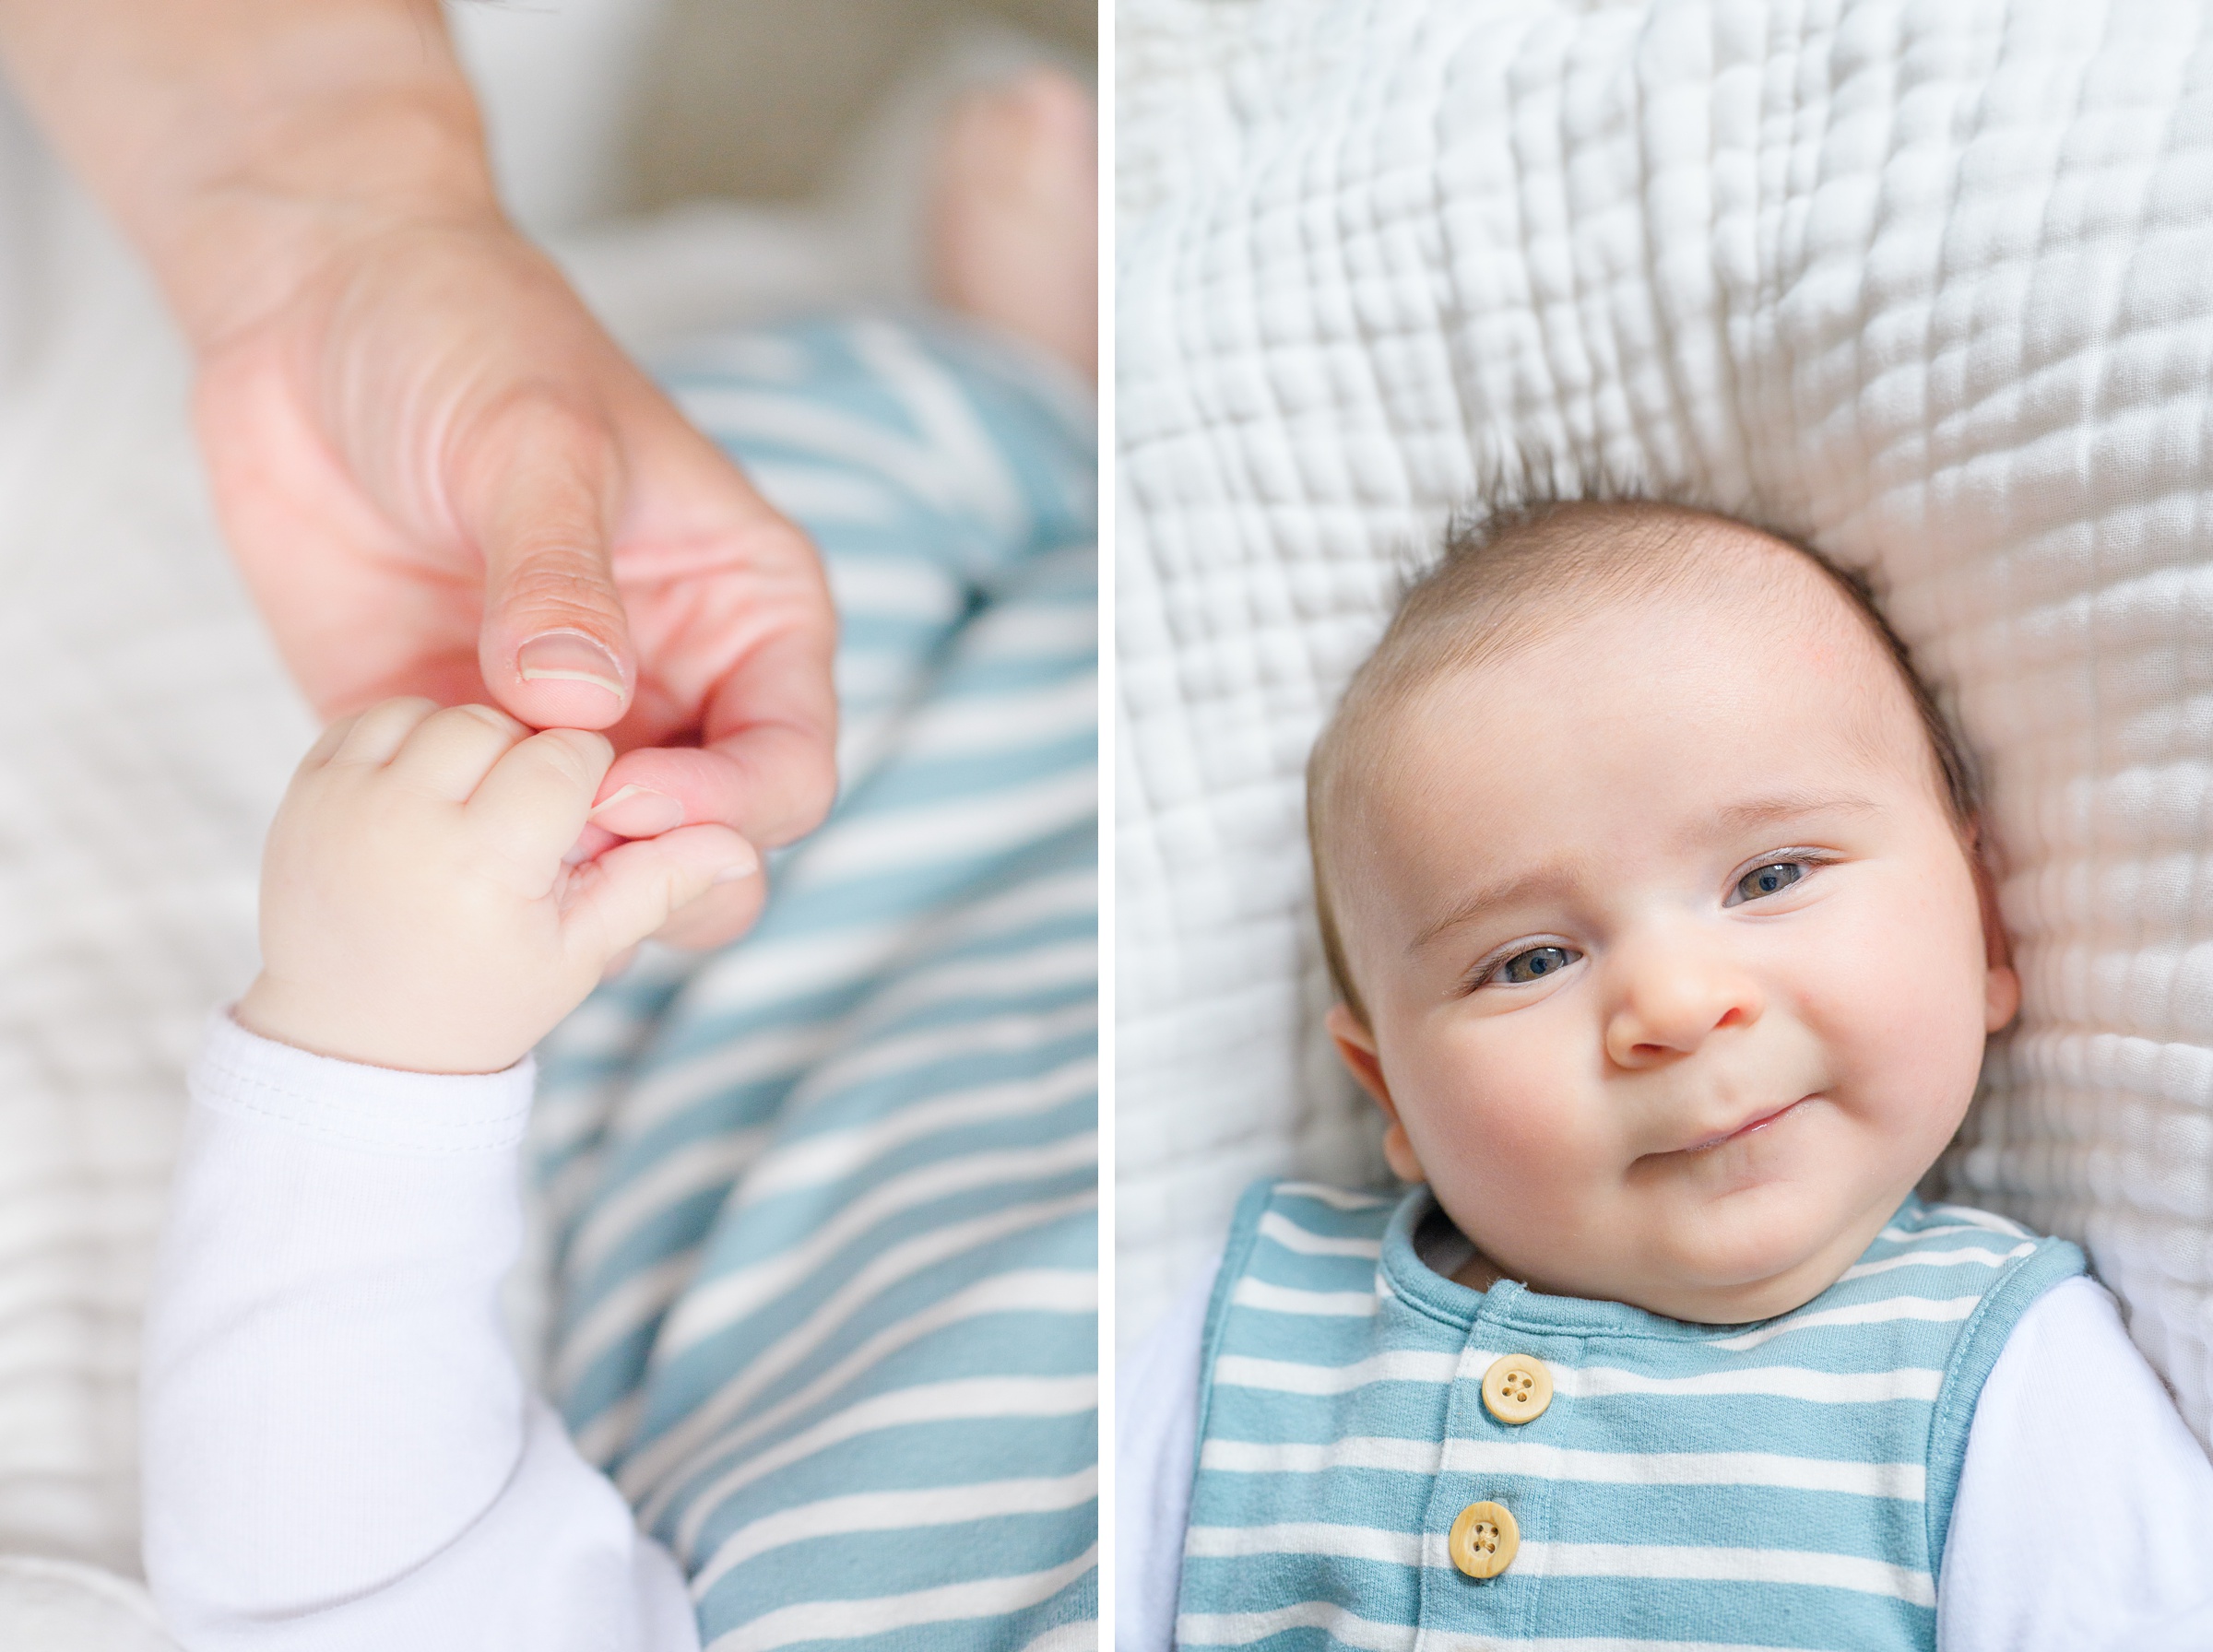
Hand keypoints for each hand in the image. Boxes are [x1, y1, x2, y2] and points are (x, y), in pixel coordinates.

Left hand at [194, 215, 836, 948]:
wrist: (314, 303)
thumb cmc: (466, 337)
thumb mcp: (534, 439)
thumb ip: (561, 575)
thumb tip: (580, 707)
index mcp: (749, 614)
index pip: (789, 767)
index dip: (720, 808)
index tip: (612, 791)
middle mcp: (673, 687)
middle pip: (711, 846)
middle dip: (645, 873)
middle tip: (548, 848)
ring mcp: (564, 725)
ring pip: (594, 867)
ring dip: (541, 874)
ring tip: (468, 828)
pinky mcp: (453, 738)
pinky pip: (470, 836)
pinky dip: (443, 847)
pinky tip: (395, 801)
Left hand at [236, 699, 757, 1074]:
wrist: (344, 1044)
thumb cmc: (481, 1002)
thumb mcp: (577, 952)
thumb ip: (653, 883)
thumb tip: (738, 849)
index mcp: (484, 865)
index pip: (568, 758)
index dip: (590, 782)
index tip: (573, 826)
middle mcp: (405, 821)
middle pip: (505, 726)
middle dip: (527, 765)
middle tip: (519, 833)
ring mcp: (345, 796)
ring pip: (443, 713)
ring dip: (471, 749)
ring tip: (476, 817)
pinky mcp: (304, 785)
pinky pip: (379, 719)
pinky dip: (411, 741)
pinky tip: (427, 798)